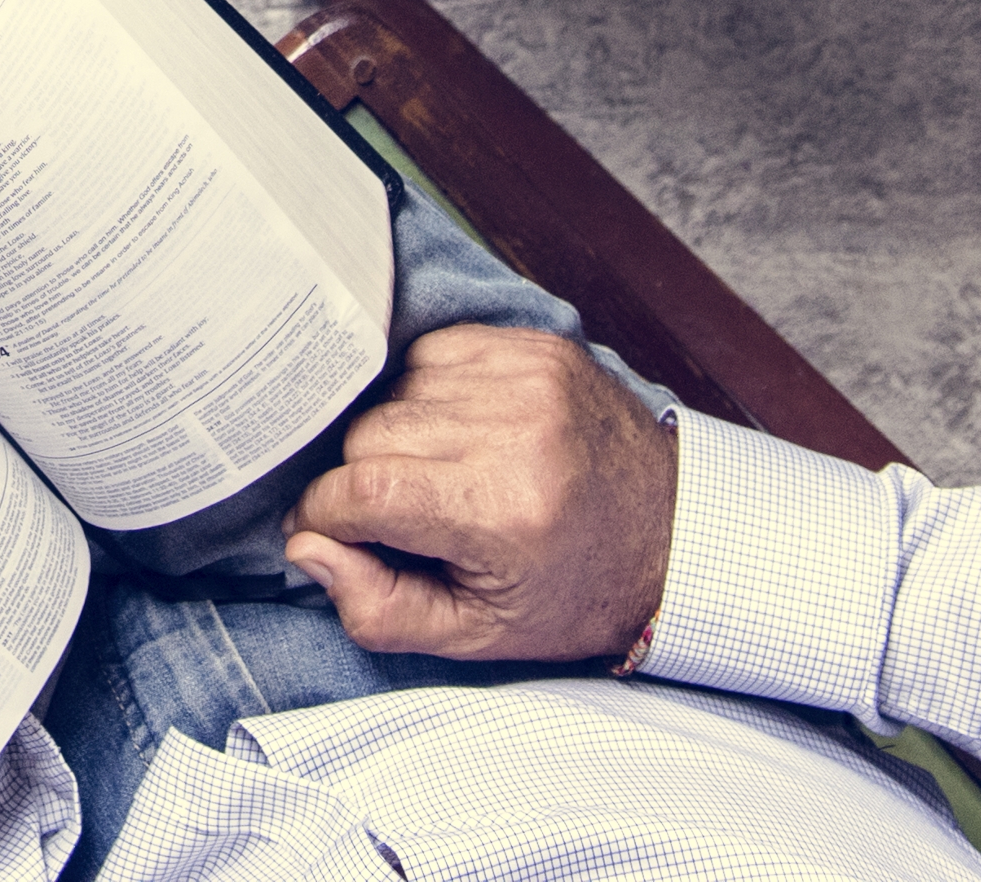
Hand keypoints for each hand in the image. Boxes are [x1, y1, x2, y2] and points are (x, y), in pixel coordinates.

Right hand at [284, 325, 675, 660]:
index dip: (327, 516)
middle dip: (368, 481)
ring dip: (398, 435)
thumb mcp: (478, 634)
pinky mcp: (533, 345)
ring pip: (393, 392)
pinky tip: (463, 433)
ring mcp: (527, 377)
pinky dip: (427, 394)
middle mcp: (516, 431)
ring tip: (445, 475)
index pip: (361, 491)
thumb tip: (303, 547)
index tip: (333, 535)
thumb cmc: (572, 592)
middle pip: (368, 436)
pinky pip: (429, 355)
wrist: (677, 535)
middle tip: (412, 517)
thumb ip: (378, 607)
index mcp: (504, 511)